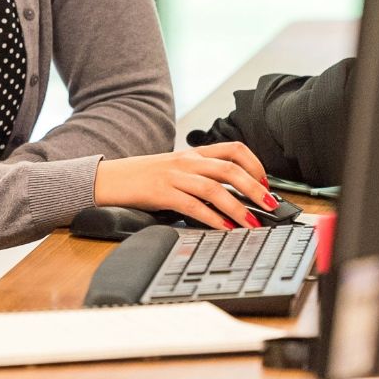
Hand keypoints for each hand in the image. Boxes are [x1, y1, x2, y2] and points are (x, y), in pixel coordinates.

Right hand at [92, 141, 273, 229]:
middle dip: (255, 189)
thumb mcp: (175, 168)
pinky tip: (224, 229)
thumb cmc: (143, 177)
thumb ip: (200, 175)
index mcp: (193, 153)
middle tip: (271, 206)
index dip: (255, 164)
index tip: (266, 183)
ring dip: (239, 208)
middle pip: (230, 169)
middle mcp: (187, 161)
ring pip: (215, 188)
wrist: (108, 178)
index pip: (234, 149)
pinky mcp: (161, 193)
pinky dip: (212, 218)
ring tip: (253, 223)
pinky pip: (193, 206)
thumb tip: (232, 195)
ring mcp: (174, 176)